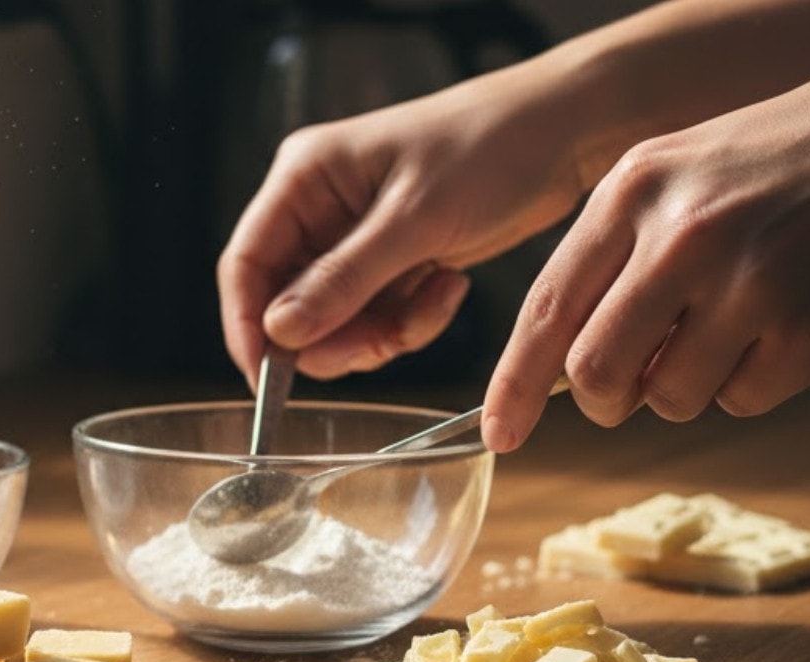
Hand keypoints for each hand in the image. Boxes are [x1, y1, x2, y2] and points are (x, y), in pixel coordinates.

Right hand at [217, 63, 586, 384]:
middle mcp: (319, 210)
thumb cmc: (489, 146)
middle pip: (288, 304)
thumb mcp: (415, 218)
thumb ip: (344, 279)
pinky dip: (411, 321)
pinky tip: (448, 286)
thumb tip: (279, 333)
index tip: (268, 380)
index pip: (245, 263)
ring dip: (381, 332)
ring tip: (432, 302)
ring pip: (335, 322)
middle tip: (380, 346)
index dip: (248, 326)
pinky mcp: (392, 262)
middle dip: (334, 337)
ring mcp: (355, 239)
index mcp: (304, 178)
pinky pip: (377, 319)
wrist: (564, 133)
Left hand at [483, 61, 809, 452]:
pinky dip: (747, 383)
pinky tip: (773, 326)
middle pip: (597, 373)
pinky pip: (742, 402)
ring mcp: (754, 283)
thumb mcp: (664, 178)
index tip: (500, 433)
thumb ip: (603, 260)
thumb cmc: (759, 167)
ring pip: (669, 398)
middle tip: (623, 388)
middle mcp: (686, 236)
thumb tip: (552, 368)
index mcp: (634, 194)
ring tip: (720, 327)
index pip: (548, 310)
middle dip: (602, 399)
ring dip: (682, 385)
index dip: (513, 385)